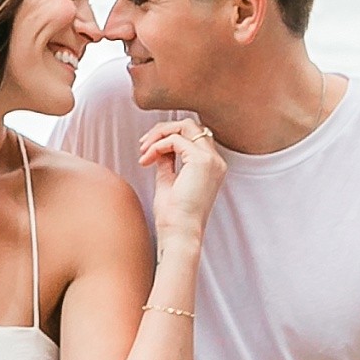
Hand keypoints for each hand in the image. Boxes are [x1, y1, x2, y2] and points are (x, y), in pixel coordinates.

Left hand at [136, 114, 223, 243]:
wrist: (179, 234)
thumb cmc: (174, 217)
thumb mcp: (168, 182)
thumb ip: (167, 163)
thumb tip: (159, 148)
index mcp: (211, 167)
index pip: (192, 137)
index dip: (167, 137)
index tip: (147, 150)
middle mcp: (216, 161)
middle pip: (191, 126)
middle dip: (163, 130)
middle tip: (143, 144)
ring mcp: (211, 160)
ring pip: (185, 126)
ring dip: (159, 134)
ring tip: (143, 150)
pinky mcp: (202, 161)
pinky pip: (175, 140)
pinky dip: (157, 146)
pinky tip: (147, 159)